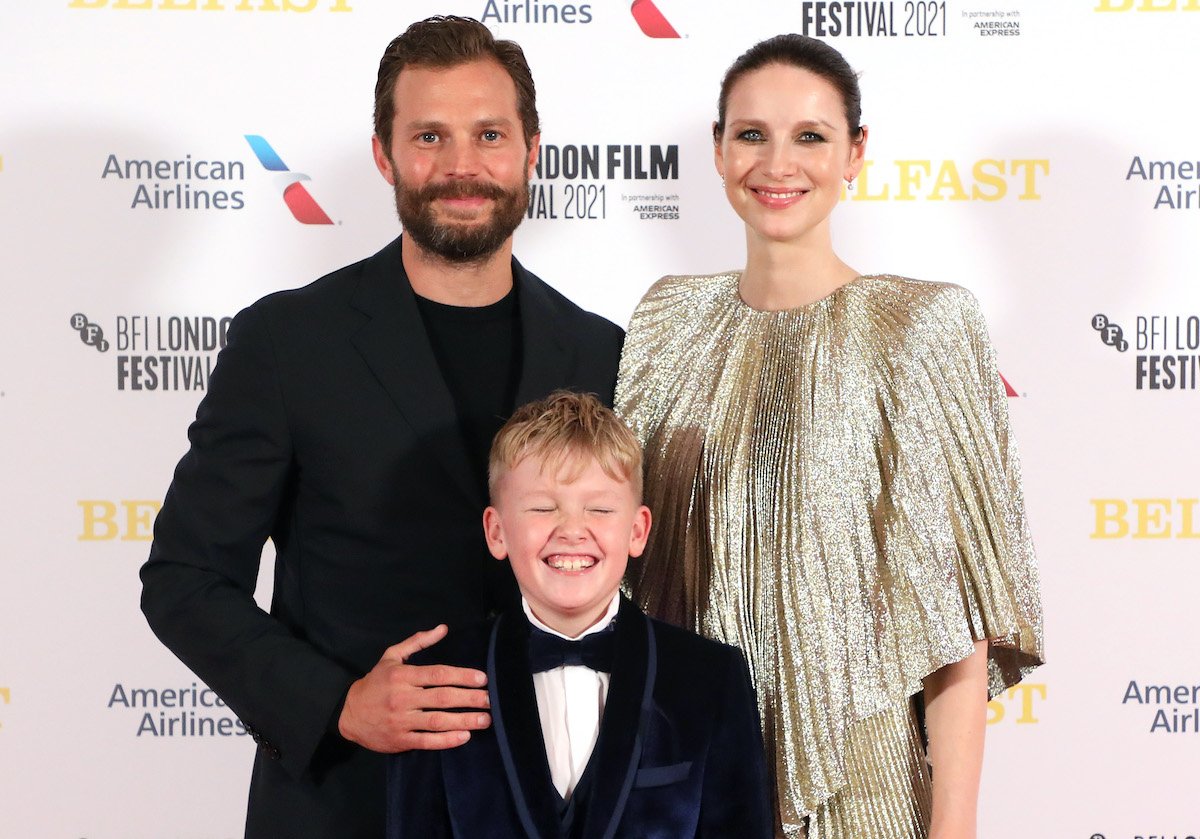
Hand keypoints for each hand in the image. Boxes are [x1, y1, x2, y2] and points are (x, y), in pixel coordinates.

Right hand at [337, 624, 490, 752]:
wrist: (348, 713)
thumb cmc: (375, 682)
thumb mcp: (392, 656)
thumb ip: (418, 642)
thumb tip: (443, 628)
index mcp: (402, 675)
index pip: (437, 674)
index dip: (462, 676)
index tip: (482, 679)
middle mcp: (402, 698)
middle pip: (442, 697)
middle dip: (469, 698)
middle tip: (490, 700)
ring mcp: (401, 721)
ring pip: (437, 721)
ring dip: (464, 721)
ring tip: (485, 720)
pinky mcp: (400, 740)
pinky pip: (427, 741)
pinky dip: (446, 740)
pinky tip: (464, 737)